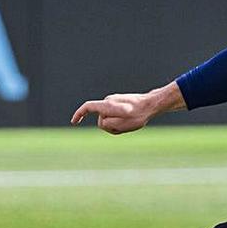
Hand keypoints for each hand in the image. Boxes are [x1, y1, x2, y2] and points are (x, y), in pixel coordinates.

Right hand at [70, 82, 185, 134]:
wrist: (152, 105)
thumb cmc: (139, 115)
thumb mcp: (123, 124)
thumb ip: (108, 124)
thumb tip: (101, 122)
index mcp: (108, 105)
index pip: (88, 107)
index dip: (79, 114)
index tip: (74, 122)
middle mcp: (109, 101)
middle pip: (101, 119)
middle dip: (110, 126)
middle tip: (125, 126)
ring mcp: (114, 102)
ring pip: (109, 119)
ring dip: (116, 125)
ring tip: (130, 123)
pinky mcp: (119, 104)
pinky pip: (115, 117)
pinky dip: (120, 122)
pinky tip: (131, 122)